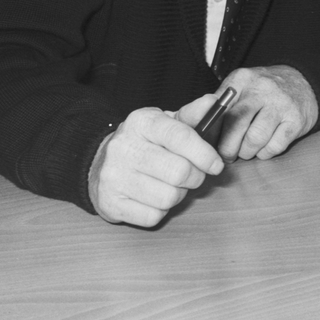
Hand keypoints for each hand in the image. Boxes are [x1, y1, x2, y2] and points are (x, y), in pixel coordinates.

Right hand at [88, 107, 223, 226]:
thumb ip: (192, 115)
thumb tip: (213, 102)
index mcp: (141, 122)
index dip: (205, 153)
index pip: (180, 136)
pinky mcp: (110, 204)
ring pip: (168, 197)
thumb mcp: (166, 123)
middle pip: (179, 172)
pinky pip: (153, 216)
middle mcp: (124, 147)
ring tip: (172, 185)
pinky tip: (154, 197)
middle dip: (195, 177)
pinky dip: (161, 210)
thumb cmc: (146, 142)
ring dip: (179, 195)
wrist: (103, 163)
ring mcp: (114, 177)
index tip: (216, 164)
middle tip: (193, 174)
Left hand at [179, 66, 317, 161]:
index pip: (217, 109)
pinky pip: (273, 147)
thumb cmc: (263, 92)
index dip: (211, 132)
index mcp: (241, 80)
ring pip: (254, 139)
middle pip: (235, 125)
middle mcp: (261, 89)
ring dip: (247, 152)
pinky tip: (265, 146)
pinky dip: (265, 153)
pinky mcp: (296, 120)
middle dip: (227, 148)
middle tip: (227, 155)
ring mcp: (280, 104)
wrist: (303, 82)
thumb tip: (198, 131)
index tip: (209, 144)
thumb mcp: (241, 87)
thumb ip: (220, 105)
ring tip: (247, 150)